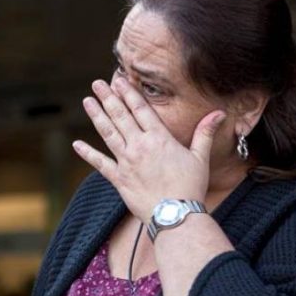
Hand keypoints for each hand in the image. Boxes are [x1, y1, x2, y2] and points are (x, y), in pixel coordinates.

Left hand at [73, 77, 225, 222]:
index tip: (119, 80)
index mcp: (159, 138)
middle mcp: (139, 146)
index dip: (128, 93)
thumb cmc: (190, 187)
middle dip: (108, 97)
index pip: (140, 109)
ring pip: (108, 133)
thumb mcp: (200, 158)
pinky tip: (76, 144)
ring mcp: (126, 162)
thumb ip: (205, 133)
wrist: (175, 215)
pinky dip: (87, 153)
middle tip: (97, 83)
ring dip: (97, 116)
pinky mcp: (118, 179)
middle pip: (121, 116)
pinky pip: (100, 163)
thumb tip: (218, 113)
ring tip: (87, 101)